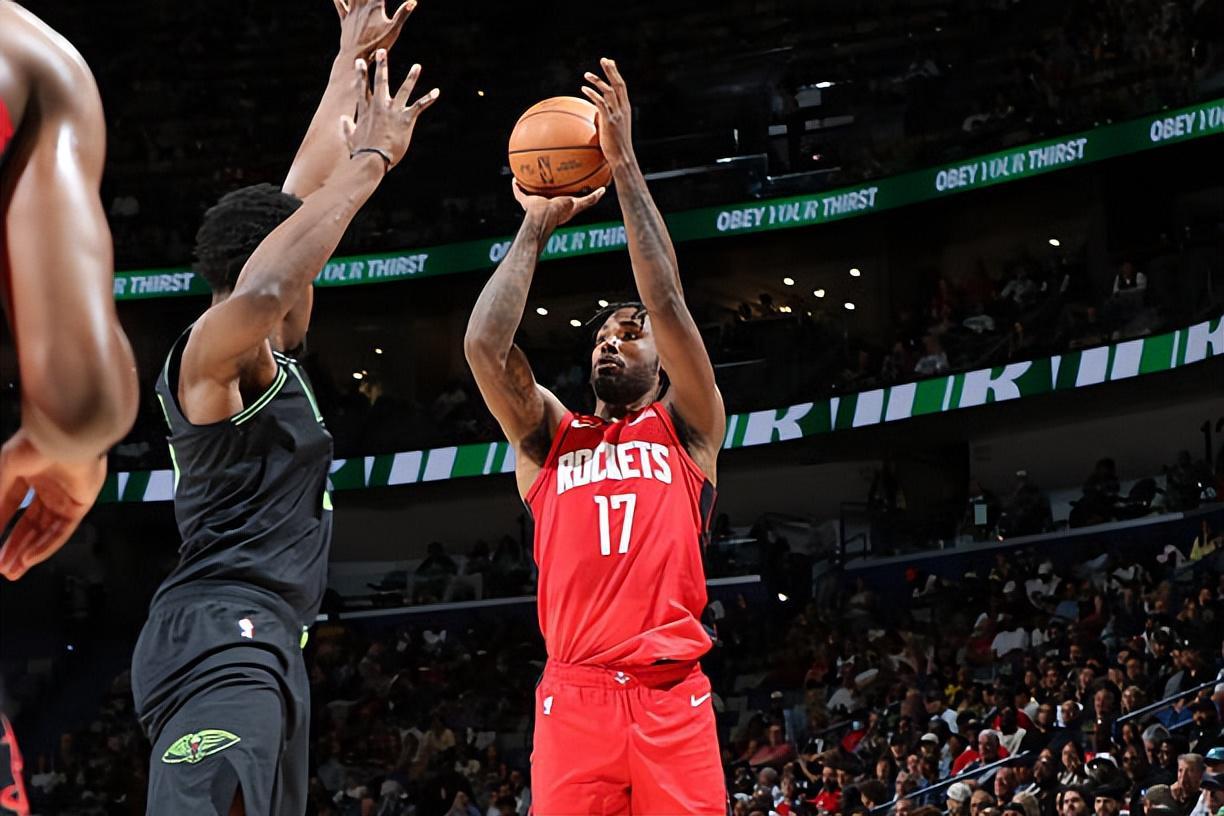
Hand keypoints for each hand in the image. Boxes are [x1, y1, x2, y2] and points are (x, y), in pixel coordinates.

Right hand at [0, 429, 105, 579]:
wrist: (67, 436)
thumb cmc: (35, 445)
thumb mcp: (5, 471)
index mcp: (29, 473)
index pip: (11, 506)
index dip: (0, 528)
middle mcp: (48, 486)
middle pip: (30, 524)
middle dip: (15, 547)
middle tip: (2, 568)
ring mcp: (66, 496)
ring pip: (45, 531)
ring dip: (29, 551)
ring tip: (12, 570)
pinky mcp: (82, 504)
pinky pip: (62, 531)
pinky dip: (46, 546)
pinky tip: (30, 559)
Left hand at [334, 0, 415, 57]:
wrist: (355, 55)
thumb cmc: (377, 44)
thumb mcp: (393, 30)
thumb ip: (402, 14)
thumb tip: (413, 1)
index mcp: (375, 6)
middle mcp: (362, 6)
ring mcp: (352, 12)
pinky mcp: (345, 20)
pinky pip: (340, 6)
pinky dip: (338, 0)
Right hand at [341, 48, 438, 169]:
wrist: (372, 159)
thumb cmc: (361, 152)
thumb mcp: (349, 138)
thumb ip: (346, 127)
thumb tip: (343, 119)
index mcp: (365, 110)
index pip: (362, 87)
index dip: (361, 74)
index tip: (360, 61)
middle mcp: (379, 106)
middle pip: (380, 81)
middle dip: (382, 65)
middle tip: (382, 50)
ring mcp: (393, 111)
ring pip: (404, 90)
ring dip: (411, 77)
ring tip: (417, 66)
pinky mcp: (406, 119)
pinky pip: (419, 106)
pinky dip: (428, 98)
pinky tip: (436, 92)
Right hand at [512, 180, 604, 231]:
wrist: (544, 216)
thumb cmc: (561, 212)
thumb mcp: (579, 203)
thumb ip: (591, 198)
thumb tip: (604, 190)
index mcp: (557, 204)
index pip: (559, 194)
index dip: (561, 186)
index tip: (563, 177)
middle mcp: (545, 203)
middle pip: (544, 191)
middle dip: (544, 183)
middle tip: (545, 171)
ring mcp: (534, 203)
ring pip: (530, 191)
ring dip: (528, 183)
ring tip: (527, 171)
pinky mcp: (524, 202)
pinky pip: (518, 192)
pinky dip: (516, 186)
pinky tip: (514, 177)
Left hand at [581, 57, 634, 168]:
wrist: (622, 157)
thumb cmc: (616, 147)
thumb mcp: (612, 129)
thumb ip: (605, 118)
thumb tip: (594, 115)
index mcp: (625, 109)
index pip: (622, 87)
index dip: (616, 74)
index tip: (610, 63)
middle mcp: (623, 108)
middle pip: (618, 84)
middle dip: (611, 70)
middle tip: (604, 59)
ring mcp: (617, 114)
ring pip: (609, 91)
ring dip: (597, 81)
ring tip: (586, 75)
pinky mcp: (610, 120)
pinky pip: (601, 103)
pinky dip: (592, 94)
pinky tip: (583, 89)